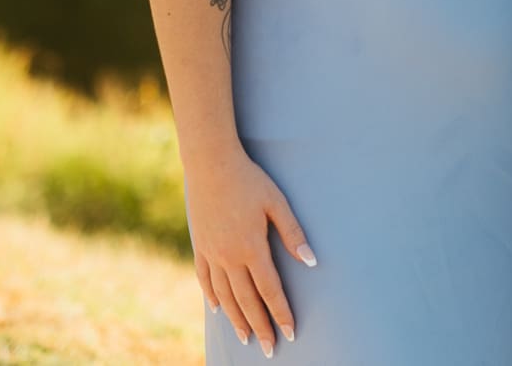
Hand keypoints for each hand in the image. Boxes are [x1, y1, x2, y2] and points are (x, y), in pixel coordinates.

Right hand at [185, 147, 315, 355]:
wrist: (210, 164)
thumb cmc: (249, 180)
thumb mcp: (277, 202)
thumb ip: (293, 233)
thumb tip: (312, 261)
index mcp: (252, 247)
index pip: (270, 290)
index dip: (281, 313)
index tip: (290, 333)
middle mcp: (230, 256)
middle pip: (247, 301)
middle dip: (260, 327)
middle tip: (268, 349)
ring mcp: (211, 253)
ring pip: (225, 296)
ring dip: (236, 319)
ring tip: (246, 338)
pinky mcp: (199, 246)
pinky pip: (205, 279)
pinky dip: (212, 297)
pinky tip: (218, 310)